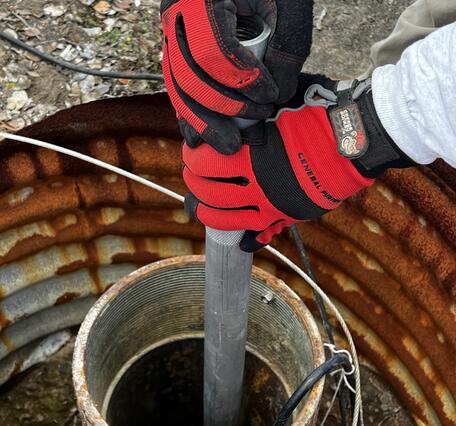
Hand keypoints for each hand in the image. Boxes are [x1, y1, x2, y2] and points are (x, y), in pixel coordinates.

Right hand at [161, 0, 313, 153]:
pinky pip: (177, 84)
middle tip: (245, 135)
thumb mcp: (288, 8)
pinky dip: (189, 111)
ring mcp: (172, 32)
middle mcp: (177, 14)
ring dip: (202, 120)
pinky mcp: (176, 47)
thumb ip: (286, 51)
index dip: (242, 82)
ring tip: (227, 145)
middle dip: (219, 110)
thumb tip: (276, 98)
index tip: (269, 97)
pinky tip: (197, 136)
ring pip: (178, 85)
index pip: (215, 51)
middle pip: (188, 75)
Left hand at [183, 74, 414, 250]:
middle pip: (210, 190)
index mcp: (254, 151)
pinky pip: (254, 230)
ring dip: (203, 210)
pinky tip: (224, 227)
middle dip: (193, 183)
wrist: (353, 139)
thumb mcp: (279, 104)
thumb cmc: (317, 115)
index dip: (193, 158)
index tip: (191, 152)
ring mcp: (271, 201)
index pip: (208, 161)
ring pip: (224, 215)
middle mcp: (259, 180)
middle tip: (190, 175)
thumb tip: (225, 122)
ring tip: (196, 202)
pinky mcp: (284, 214)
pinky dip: (236, 232)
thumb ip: (251, 115)